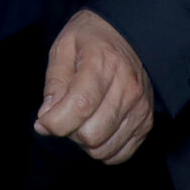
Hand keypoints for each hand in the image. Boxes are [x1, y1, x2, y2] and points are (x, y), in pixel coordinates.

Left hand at [36, 8, 154, 161]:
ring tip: (82, 118)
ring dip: (84, 141)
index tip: (43, 121)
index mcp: (103, 62)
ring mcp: (140, 108)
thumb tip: (46, 118)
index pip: (80, 106)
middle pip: (92, 134)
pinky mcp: (146, 123)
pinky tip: (97, 127)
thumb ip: (54, 83)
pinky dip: (103, 148)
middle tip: (65, 114)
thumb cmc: (89, 40)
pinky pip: (120, 154)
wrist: (127, 35)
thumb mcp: (62, 48)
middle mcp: (127, 88)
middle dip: (69, 131)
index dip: (55, 122)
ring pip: (104, 149)